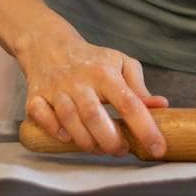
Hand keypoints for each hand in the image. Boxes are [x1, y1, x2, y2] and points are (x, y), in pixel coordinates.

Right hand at [17, 33, 168, 157]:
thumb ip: (139, 87)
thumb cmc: (91, 59)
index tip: (158, 148)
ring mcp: (56, 90)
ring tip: (100, 148)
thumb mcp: (120, 64)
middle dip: (111, 141)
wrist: (49, 44)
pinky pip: (42, 118)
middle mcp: (80, 81)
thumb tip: (160, 106)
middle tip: (122, 150)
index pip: (129, 103)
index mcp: (105, 73)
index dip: (145, 128)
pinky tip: (66, 136)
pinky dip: (54, 131)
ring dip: (87, 142)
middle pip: (95, 116)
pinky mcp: (35, 97)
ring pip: (69, 121)